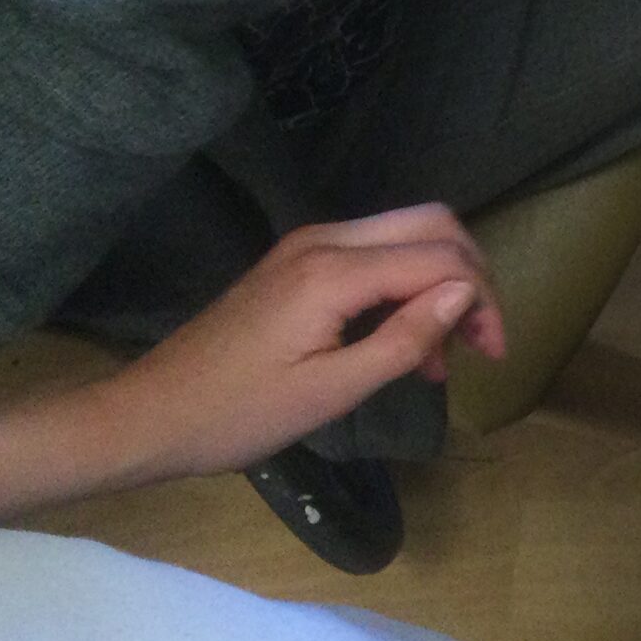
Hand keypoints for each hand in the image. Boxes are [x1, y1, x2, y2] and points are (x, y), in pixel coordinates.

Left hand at [99, 205, 505, 481]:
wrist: (148, 415)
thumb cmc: (236, 415)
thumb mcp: (329, 392)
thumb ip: (403, 340)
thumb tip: (465, 295)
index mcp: (334, 271)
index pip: (440, 260)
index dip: (481, 301)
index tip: (492, 355)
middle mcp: (325, 239)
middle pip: (431, 224)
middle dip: (470, 275)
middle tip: (480, 341)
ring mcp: (307, 245)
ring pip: (404, 234)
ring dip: (438, 280)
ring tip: (442, 354)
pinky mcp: (296, 262)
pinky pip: (373, 252)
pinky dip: (404, 283)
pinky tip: (403, 338)